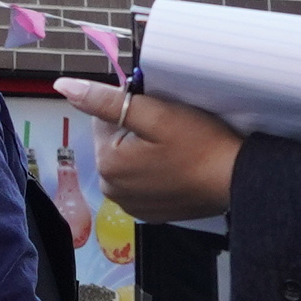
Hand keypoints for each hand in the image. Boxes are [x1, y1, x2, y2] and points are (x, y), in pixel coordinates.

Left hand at [65, 80, 242, 224]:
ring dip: (143, 151)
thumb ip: (106, 101)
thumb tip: (64, 87)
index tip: (159, 113)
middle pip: (113, 141)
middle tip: (170, 131)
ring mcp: (129, 205)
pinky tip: (176, 167)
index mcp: (107, 163)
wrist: (237, 181)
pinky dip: (153, 172)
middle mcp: (111, 189)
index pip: (103, 118)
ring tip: (175, 149)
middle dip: (135, 131)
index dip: (131, 108)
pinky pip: (140, 182)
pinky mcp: (148, 213)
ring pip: (127, 161)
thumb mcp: (156, 114)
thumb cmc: (201, 143)